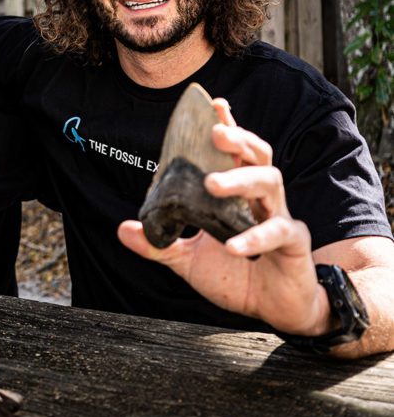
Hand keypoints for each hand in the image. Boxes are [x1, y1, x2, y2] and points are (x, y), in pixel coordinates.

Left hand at [118, 98, 329, 335]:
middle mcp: (262, 199)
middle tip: (215, 132)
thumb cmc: (238, 278)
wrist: (276, 311)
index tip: (215, 104)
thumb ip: (160, 245)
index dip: (229, 126)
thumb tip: (123, 229)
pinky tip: (233, 246)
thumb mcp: (190, 261)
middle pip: (258, 155)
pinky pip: (277, 232)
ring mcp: (282, 217)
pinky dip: (254, 237)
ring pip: (270, 182)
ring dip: (240, 179)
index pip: (235, 153)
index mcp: (240, 196)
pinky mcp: (293, 244)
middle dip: (238, 139)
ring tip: (212, 182)